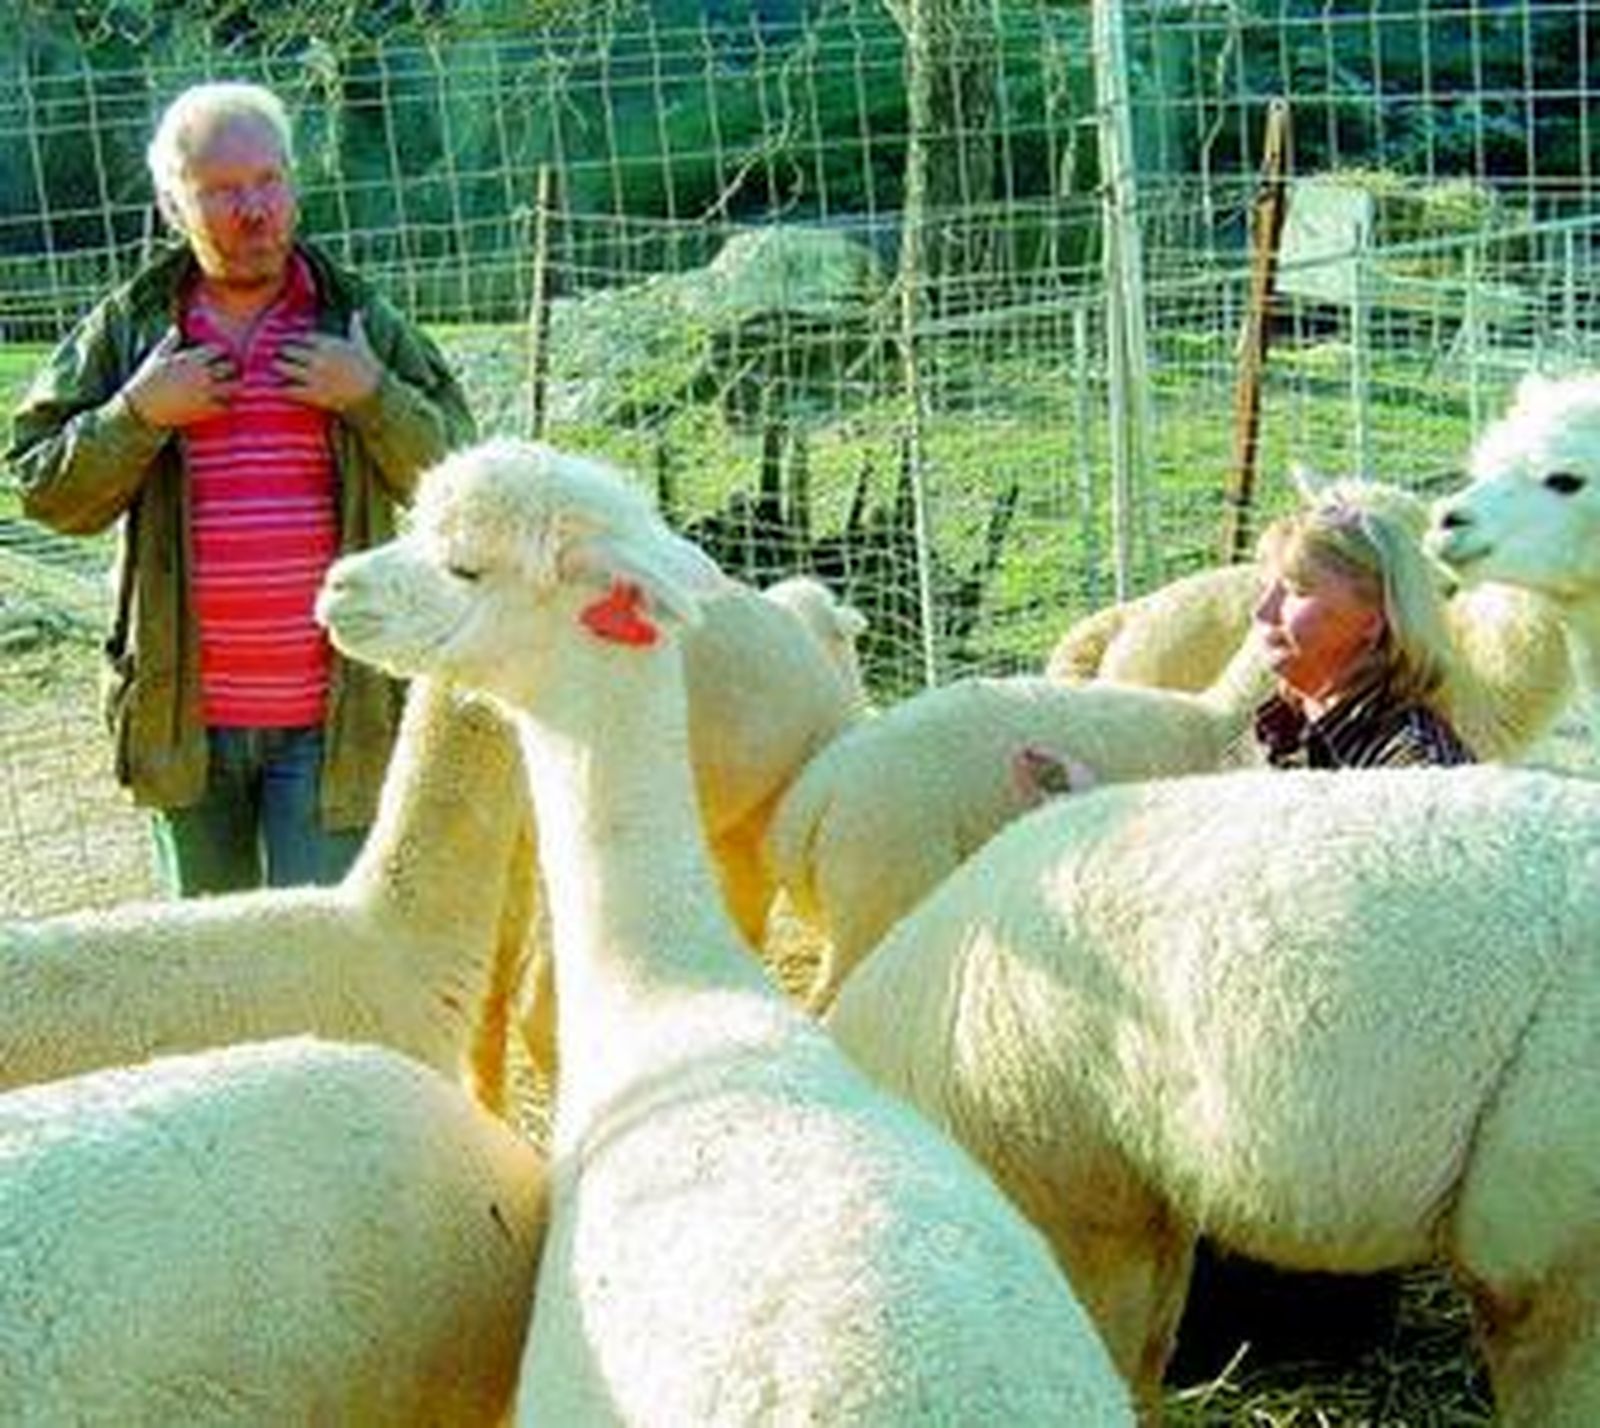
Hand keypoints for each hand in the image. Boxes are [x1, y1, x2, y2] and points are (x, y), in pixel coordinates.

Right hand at [123, 328, 238, 427]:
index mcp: (190, 358)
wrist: (142, 407)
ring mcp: (205, 392)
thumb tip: (175, 327)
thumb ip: (170, 341)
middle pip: (230, 367)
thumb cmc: (148, 379)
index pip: (218, 350)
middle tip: (229, 372)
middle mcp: (201, 374)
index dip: (221, 352)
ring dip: (235, 386)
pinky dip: (229, 404)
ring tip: (231, 388)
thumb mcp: (157, 356)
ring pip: (234, 386)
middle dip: (232, 368)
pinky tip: (225, 403)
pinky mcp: (205, 409)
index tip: (220, 357)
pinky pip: (227, 406)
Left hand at [273, 310, 381, 411]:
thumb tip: (358, 312)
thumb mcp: (362, 344)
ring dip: (278, 366)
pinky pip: (291, 390)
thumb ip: (356, 327)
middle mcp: (317, 357)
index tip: (288, 339)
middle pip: (290, 350)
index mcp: (327, 344)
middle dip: (283, 351)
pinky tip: (277, 389)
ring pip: (286, 368)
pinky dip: (282, 389)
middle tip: (277, 353)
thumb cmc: (370, 368)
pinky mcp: (313, 393)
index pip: (302, 337)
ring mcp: (313, 376)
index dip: (294, 338)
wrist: (375, 393)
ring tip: (274, 367)